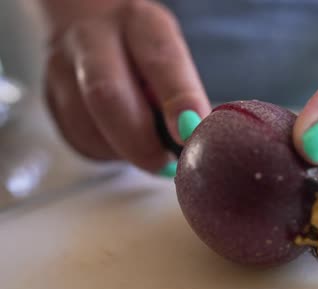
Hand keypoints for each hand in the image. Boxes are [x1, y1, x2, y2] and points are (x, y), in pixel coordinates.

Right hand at [43, 0, 208, 175]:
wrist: (89, 24)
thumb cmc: (141, 48)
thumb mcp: (171, 55)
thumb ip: (181, 92)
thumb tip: (194, 136)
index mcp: (138, 23)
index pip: (160, 60)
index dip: (178, 100)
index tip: (190, 133)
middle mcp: (93, 39)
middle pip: (108, 94)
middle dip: (141, 142)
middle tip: (165, 164)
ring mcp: (63, 67)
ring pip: (88, 126)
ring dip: (124, 151)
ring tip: (147, 150)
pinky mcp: (51, 99)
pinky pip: (80, 140)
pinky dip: (107, 151)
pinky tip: (120, 140)